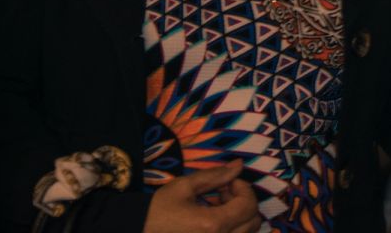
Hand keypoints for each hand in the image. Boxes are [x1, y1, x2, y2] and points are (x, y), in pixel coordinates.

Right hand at [143, 162, 261, 232]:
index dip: (243, 188)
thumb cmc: (159, 209)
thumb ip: (215, 176)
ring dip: (239, 217)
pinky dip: (232, 228)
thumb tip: (239, 165)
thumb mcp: (184, 187)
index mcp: (213, 225)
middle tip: (222, 193)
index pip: (249, 206)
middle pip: (253, 222)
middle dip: (243, 202)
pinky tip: (214, 220)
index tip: (227, 182)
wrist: (138, 231)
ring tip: (217, 207)